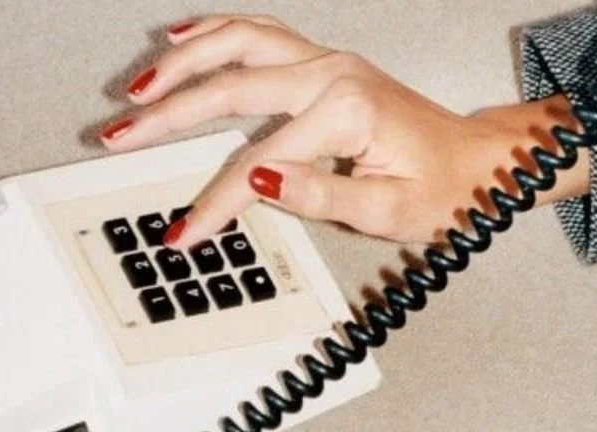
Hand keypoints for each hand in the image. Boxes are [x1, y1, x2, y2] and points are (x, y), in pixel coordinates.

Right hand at [100, 14, 580, 246]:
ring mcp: (328, 63)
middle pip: (230, 88)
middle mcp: (333, 74)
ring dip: (182, 63)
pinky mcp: (326, 66)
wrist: (477, 164)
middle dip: (168, 117)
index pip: (258, 162)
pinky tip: (183, 41)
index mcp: (346, 112)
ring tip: (137, 89)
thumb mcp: (389, 212)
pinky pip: (260, 35)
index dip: (215, 202)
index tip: (186, 231)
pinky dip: (216, 36)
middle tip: (118, 137)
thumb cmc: (444, 191)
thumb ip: (322, 196)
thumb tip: (260, 182)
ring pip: (238, 44)